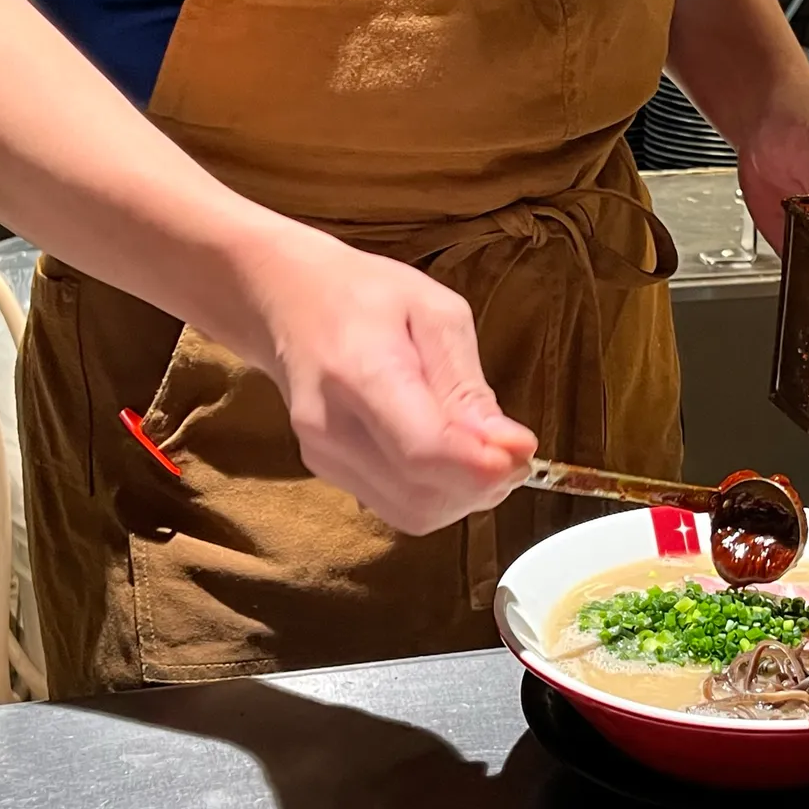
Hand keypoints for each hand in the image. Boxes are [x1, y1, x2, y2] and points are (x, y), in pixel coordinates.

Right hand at [242, 226, 535, 535]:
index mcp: (360, 372)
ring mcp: (323, 456)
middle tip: (513, 449)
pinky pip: (398, 506)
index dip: (482, 466)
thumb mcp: (434, 312)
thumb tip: (508, 446)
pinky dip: (439, 495)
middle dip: (484, 484)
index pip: (425, 451)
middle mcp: (333, 427)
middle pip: (422, 495)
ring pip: (414, 512)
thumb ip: (467, 383)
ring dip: (465, 496)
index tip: (522, 449)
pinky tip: (451, 459)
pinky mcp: (327, 471)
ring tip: (484, 452)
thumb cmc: (365, 295)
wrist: (286, 299)